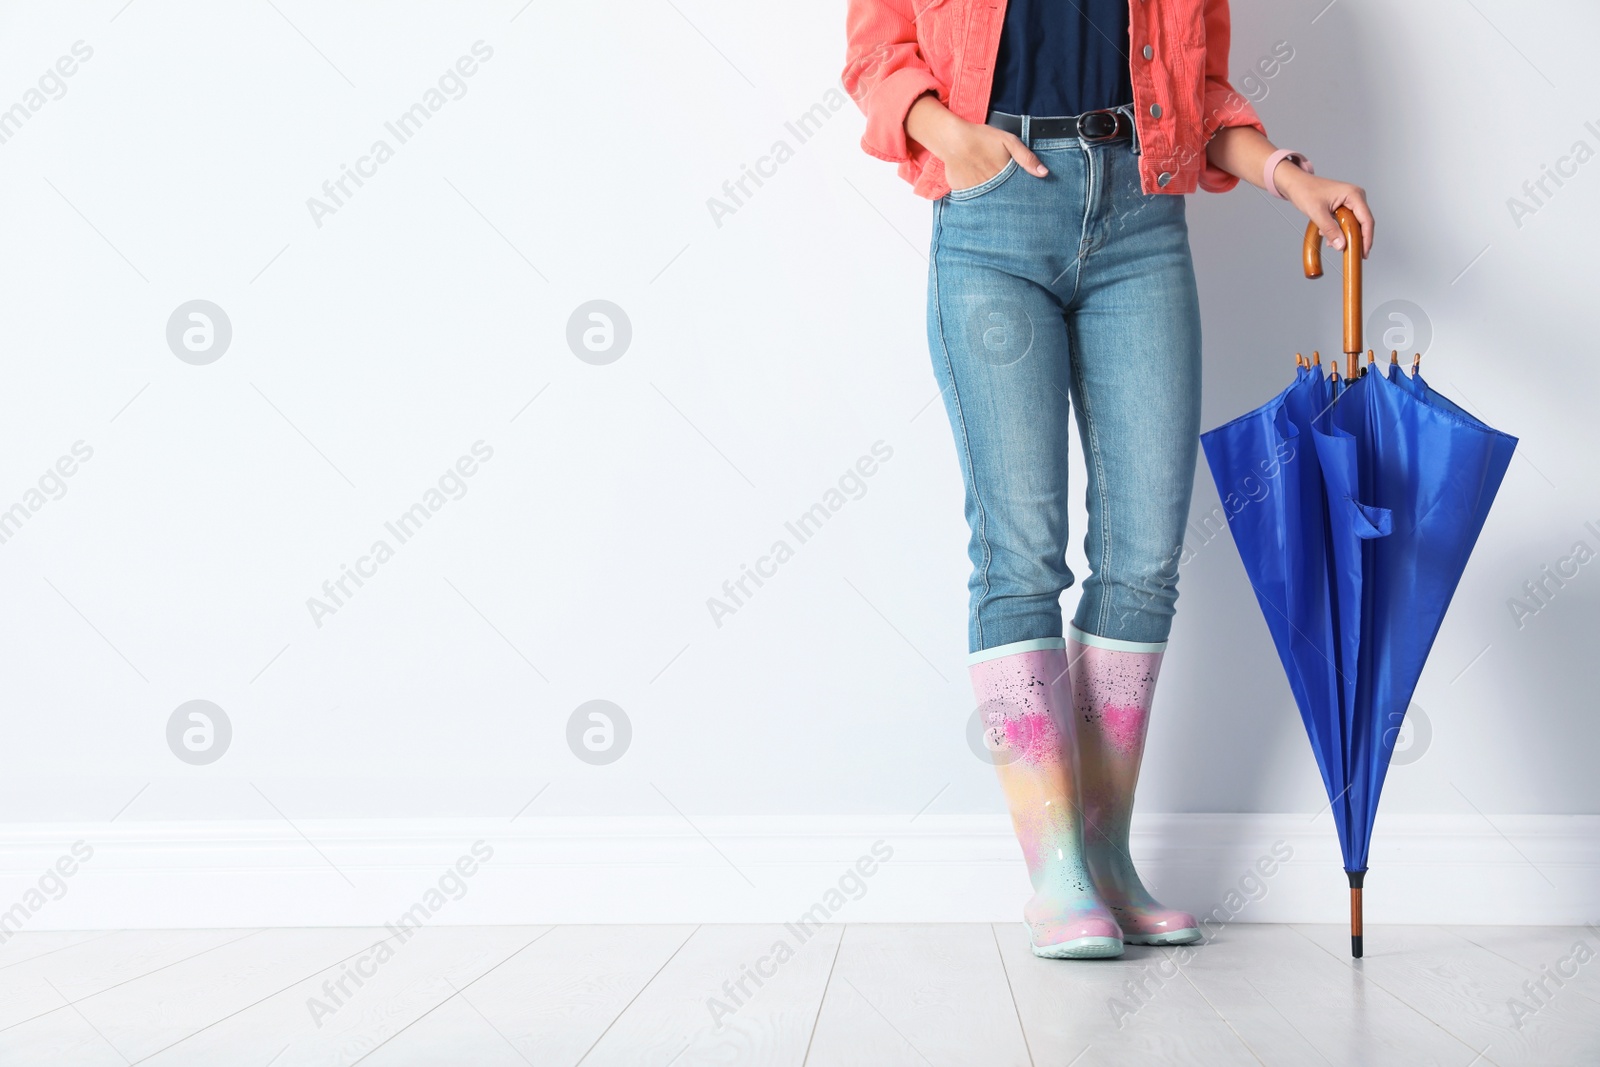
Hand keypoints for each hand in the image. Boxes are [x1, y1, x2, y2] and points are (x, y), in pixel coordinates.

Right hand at [906, 94, 1047, 189]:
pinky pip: (972, 200)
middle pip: (1003, 199)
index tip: (1025, 199)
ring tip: (991, 192)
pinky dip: (976, 197)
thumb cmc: (981, 138)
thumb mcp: (1009, 141)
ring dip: (991, 200)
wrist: (952, 139)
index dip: (1020, 194)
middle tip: (1006, 193)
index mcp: (1004, 176)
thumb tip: (1044, 173)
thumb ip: (1027, 158)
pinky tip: (976, 188)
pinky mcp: (962, 193)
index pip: (1017, 192)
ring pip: (988, 201)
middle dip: (1007, 200)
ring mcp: (975, 191)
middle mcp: (990, 187)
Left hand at [1277, 164, 1373, 256]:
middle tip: (1351, 254)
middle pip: (1362, 223)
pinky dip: (1339, 231)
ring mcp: (1351, 201)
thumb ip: (1330, 230)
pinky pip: (1346, 221)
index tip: (1364, 254)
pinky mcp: (1344, 205)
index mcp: (1353, 195)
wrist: (1296, 183)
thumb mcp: (1317, 213)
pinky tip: (1328, 236)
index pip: (1366, 220)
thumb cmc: (1305, 191)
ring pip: (1354, 223)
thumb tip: (1341, 246)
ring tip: (1332, 244)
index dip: (1367, 238)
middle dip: (1356, 239)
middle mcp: (1356, 196)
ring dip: (1345, 236)